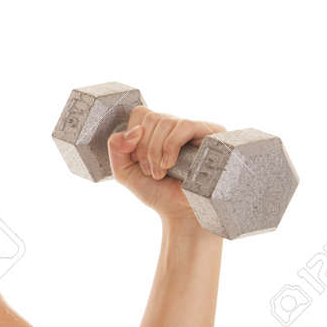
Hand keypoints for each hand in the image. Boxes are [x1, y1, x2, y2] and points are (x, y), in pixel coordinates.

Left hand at [105, 106, 225, 225]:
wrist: (182, 213)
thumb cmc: (158, 193)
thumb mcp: (125, 172)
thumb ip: (116, 148)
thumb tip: (134, 130)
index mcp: (157, 130)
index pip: (140, 113)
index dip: (132, 138)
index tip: (138, 162)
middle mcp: (176, 125)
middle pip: (149, 117)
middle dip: (143, 149)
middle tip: (150, 172)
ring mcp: (194, 128)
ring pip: (164, 121)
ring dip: (156, 152)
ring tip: (161, 173)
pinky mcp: (210, 132)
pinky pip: (183, 126)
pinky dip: (170, 147)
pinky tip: (170, 165)